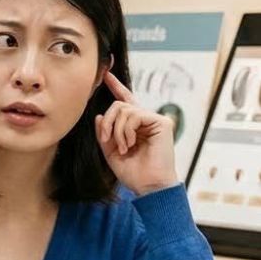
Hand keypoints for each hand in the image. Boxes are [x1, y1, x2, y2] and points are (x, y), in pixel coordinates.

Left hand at [96, 72, 177, 196]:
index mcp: (134, 126)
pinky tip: (131, 143)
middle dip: (108, 122)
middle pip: (118, 105)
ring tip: (124, 147)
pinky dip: (127, 130)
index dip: (115, 86)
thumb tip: (99, 115)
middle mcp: (145, 120)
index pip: (125, 101)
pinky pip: (134, 115)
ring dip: (117, 130)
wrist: (149, 186)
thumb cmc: (134, 173)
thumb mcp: (111, 152)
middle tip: (107, 140)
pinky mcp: (161, 122)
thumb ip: (104, 134)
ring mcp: (155, 120)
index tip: (106, 74)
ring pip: (124, 109)